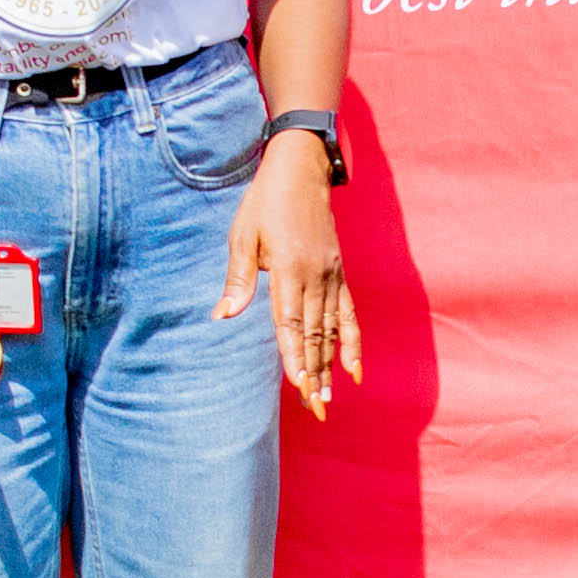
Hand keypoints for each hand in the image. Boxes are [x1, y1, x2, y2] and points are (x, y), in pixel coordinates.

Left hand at [220, 131, 359, 415]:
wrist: (301, 169)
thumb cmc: (265, 202)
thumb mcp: (242, 235)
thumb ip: (238, 278)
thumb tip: (223, 315)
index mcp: (288, 268)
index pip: (291, 322)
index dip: (295, 355)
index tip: (299, 385)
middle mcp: (315, 276)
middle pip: (315, 334)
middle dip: (314, 373)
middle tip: (315, 408)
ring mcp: (331, 275)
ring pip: (332, 329)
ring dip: (330, 366)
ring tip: (328, 398)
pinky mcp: (339, 273)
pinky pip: (349, 314)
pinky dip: (353, 343)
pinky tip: (354, 370)